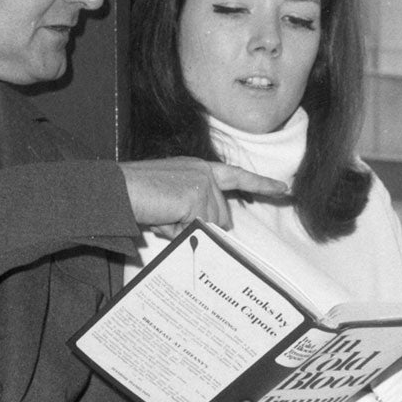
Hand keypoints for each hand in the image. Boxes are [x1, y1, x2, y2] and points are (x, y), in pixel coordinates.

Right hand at [121, 157, 288, 230]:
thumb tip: (210, 231)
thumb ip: (193, 211)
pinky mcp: (197, 196)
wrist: (117, 190)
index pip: (236, 177)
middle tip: (167, 217)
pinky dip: (177, 232)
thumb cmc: (135, 197)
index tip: (284, 190)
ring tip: (160, 216)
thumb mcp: (170, 202)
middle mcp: (204, 172)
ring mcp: (203, 183)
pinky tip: (161, 218)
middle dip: (198, 227)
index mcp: (198, 169)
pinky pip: (196, 230)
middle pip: (222, 217)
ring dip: (184, 230)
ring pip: (211, 226)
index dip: (261, 184)